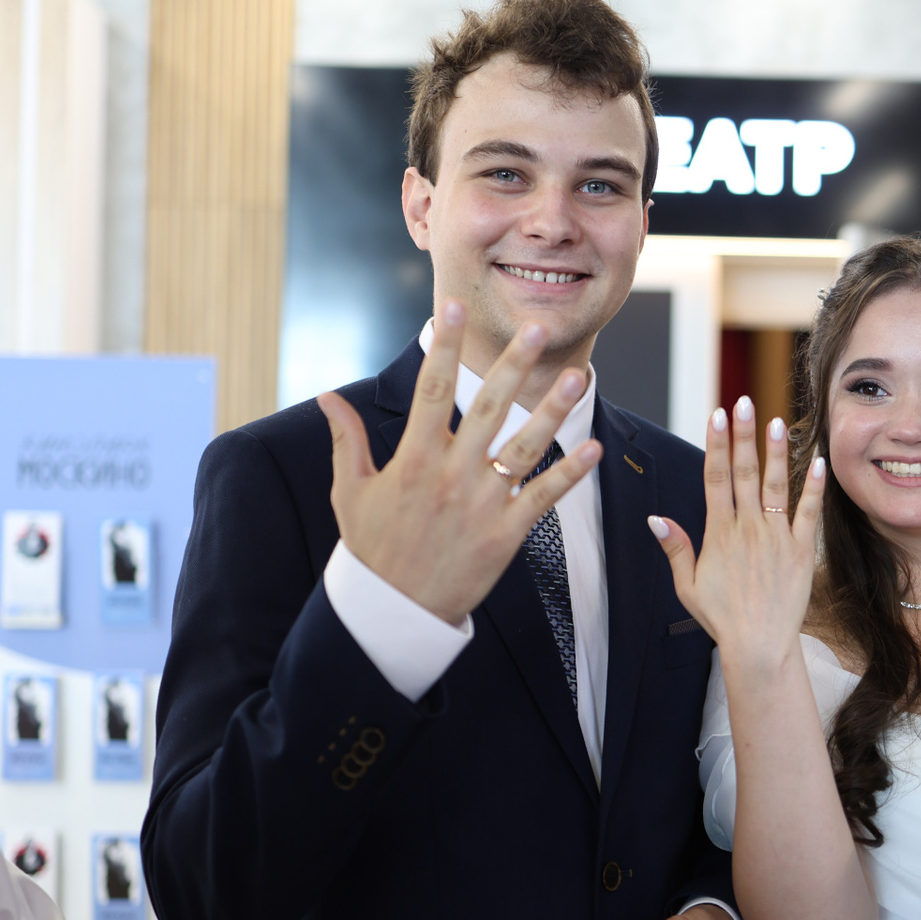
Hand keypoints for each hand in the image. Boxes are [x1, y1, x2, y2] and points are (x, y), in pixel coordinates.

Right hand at [317, 301, 601, 624]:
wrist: (393, 610)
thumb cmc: (372, 549)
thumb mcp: (349, 492)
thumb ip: (345, 440)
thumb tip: (327, 397)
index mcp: (412, 459)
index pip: (431, 389)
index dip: (444, 347)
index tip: (453, 309)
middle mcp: (450, 475)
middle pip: (486, 408)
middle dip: (512, 366)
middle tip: (536, 330)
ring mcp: (480, 504)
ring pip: (523, 448)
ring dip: (552, 411)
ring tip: (577, 378)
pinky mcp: (505, 534)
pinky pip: (542, 497)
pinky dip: (569, 474)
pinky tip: (592, 448)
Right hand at [650, 397, 826, 671]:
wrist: (760, 646)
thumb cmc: (722, 618)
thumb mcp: (688, 586)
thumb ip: (675, 549)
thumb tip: (655, 519)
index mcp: (719, 535)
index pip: (715, 479)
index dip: (716, 445)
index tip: (716, 415)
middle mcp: (747, 530)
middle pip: (744, 473)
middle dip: (742, 436)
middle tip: (742, 403)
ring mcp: (775, 538)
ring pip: (775, 486)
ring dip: (776, 452)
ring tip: (776, 421)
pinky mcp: (799, 550)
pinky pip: (808, 513)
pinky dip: (814, 487)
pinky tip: (817, 461)